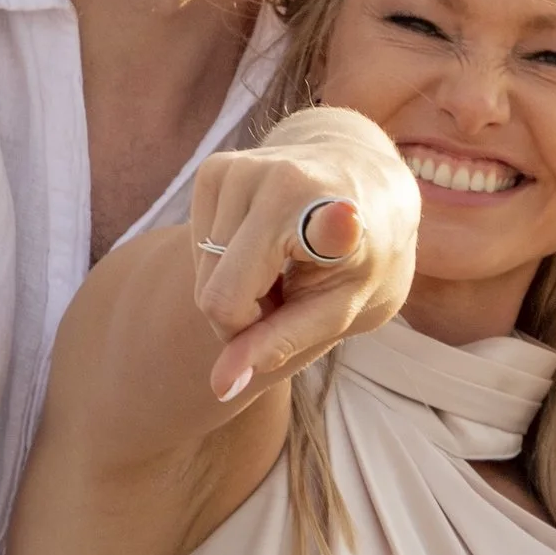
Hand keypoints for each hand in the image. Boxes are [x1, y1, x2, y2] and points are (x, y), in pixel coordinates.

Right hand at [186, 109, 419, 403]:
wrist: (361, 180)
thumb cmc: (360, 255)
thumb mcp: (342, 309)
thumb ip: (282, 344)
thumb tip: (219, 386)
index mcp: (338, 214)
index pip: (326, 229)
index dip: (330, 230)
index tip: (344, 218)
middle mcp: (284, 179)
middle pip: (219, 295)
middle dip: (246, 317)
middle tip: (289, 299)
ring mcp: (240, 168)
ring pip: (202, 277)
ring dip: (236, 291)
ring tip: (280, 271)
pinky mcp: (213, 169)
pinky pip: (195, 249)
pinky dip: (222, 265)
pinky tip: (260, 250)